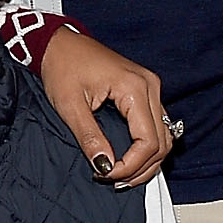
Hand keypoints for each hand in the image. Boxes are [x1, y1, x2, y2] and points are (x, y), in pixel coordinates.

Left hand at [37, 28, 169, 186]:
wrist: (59, 42)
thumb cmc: (62, 65)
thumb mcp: (70, 105)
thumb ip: (89, 138)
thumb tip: (105, 166)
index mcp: (134, 87)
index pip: (148, 141)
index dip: (131, 165)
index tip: (107, 174)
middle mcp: (149, 86)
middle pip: (162, 142)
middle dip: (141, 167)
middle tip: (114, 180)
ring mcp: (149, 87)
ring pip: (163, 136)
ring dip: (147, 160)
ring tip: (120, 174)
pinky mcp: (144, 90)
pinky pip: (156, 125)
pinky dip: (146, 146)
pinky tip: (127, 158)